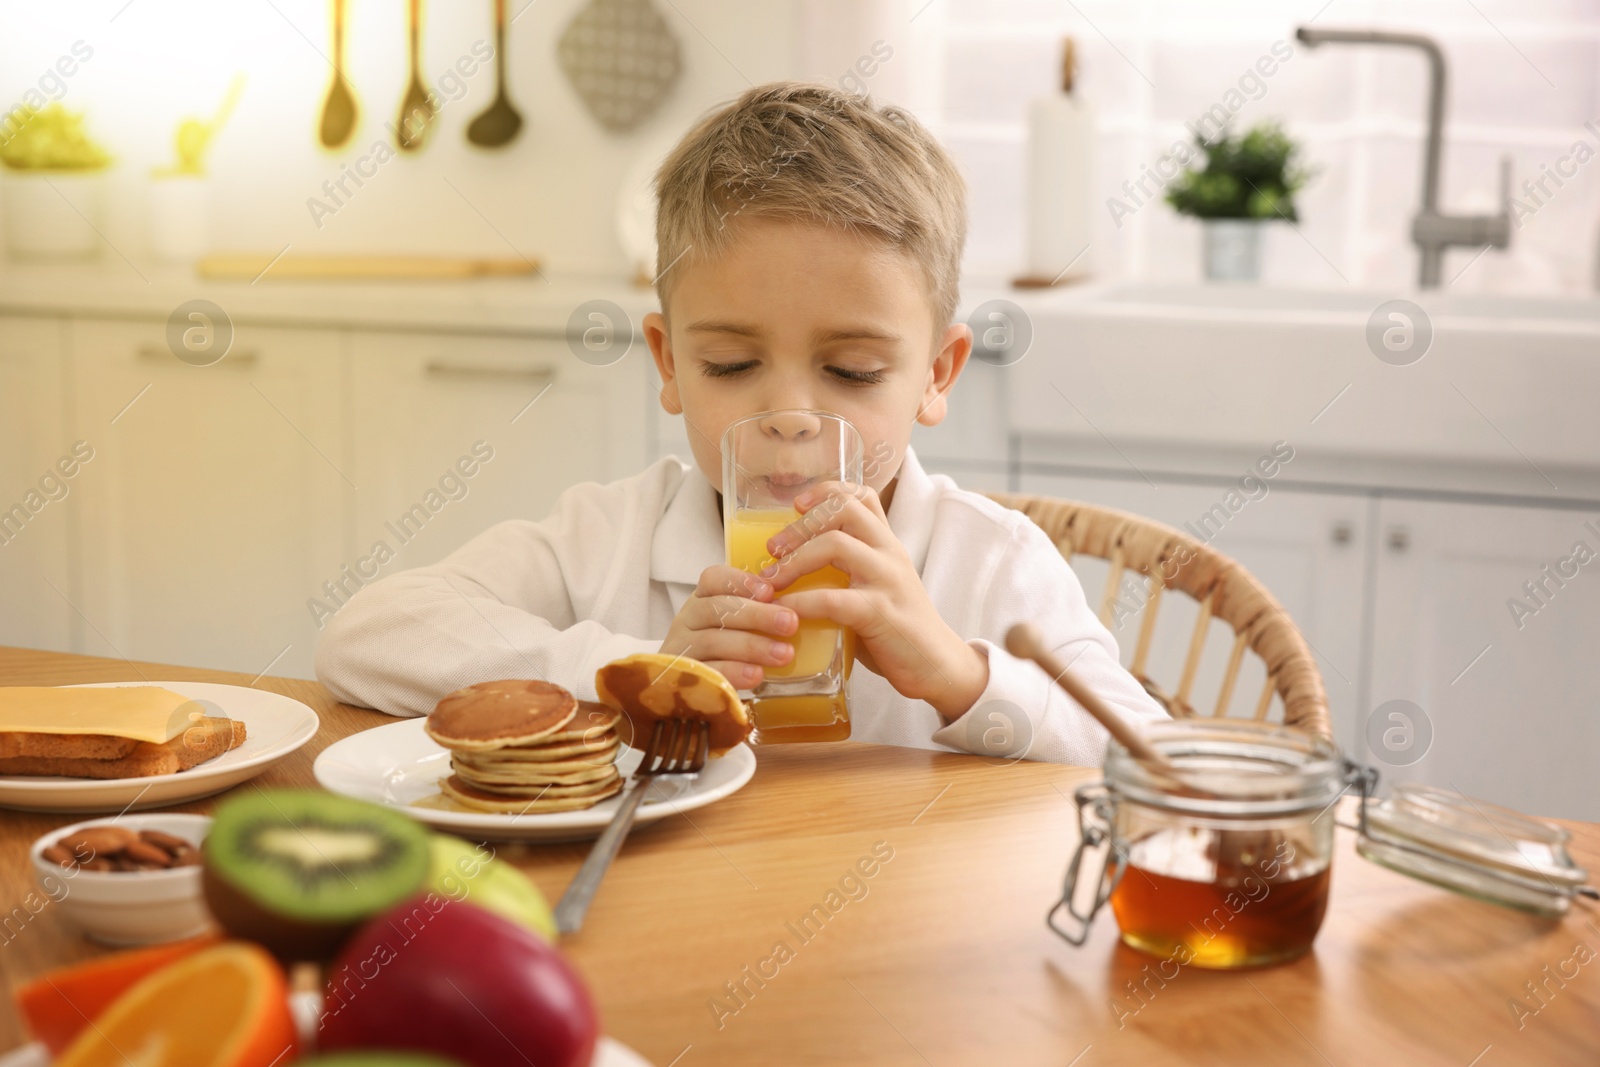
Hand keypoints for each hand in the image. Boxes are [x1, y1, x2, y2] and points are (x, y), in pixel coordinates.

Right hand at [658, 565, 797, 690]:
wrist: (690, 688)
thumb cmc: (725, 648)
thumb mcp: (736, 623)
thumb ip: (759, 610)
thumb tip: (802, 606)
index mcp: (703, 598)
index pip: (713, 578)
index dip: (740, 582)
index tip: (769, 591)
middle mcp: (688, 619)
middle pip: (716, 609)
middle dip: (756, 615)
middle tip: (790, 623)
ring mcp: (682, 648)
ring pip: (712, 640)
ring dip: (751, 646)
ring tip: (784, 654)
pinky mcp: (683, 677)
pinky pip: (708, 672)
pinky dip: (733, 672)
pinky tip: (757, 675)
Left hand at [762, 480, 988, 720]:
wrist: (937, 667)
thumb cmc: (897, 631)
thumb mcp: (876, 589)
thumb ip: (846, 574)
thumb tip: (788, 571)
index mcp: (887, 545)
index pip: (862, 495)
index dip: (826, 491)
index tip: (797, 504)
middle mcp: (889, 554)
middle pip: (843, 510)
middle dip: (800, 525)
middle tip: (773, 548)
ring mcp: (887, 581)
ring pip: (835, 545)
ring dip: (794, 560)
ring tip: (771, 580)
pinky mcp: (880, 613)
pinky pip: (832, 599)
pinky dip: (800, 602)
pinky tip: (783, 611)